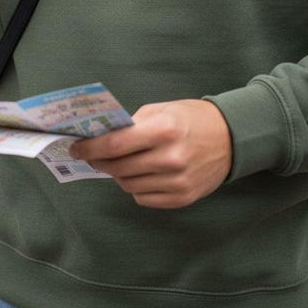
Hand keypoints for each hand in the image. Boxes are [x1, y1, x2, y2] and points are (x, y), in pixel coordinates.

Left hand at [70, 100, 231, 208]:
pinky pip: (144, 198)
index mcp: (163, 130)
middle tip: (90, 156)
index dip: (90, 148)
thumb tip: (101, 137)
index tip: (75, 148)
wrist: (231, 138)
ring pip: (128, 185)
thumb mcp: (162, 109)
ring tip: (118, 163)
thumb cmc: (192, 118)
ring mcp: (177, 181)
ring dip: (118, 174)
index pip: (115, 145)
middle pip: (118, 168)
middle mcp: (170, 158)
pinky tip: (140, 174)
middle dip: (99, 161)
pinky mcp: (182, 198)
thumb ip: (132, 124)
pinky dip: (136, 187)